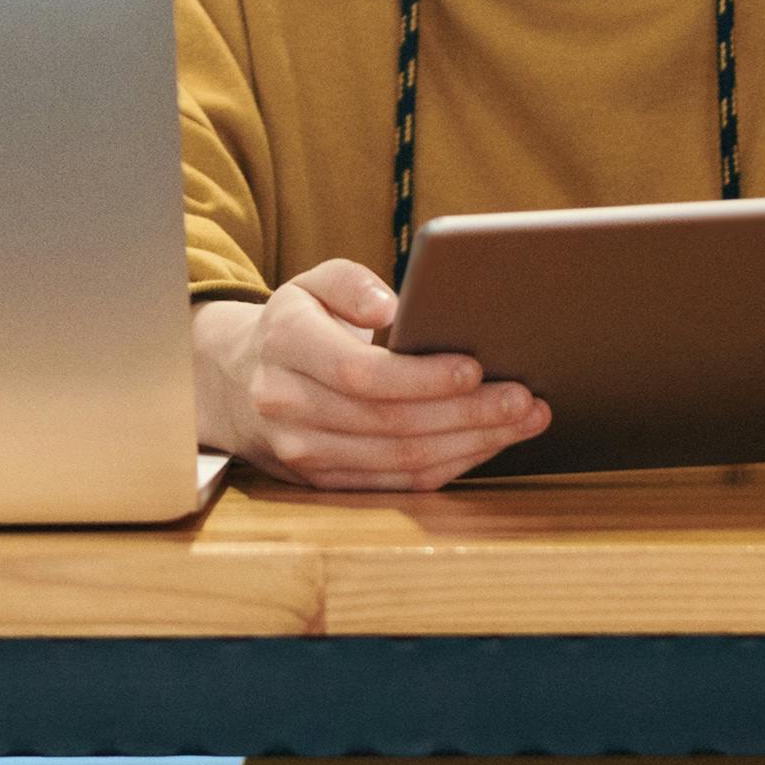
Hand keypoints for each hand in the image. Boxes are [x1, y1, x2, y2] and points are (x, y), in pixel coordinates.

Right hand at [195, 259, 552, 493]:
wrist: (239, 383)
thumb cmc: (297, 326)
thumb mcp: (310, 284)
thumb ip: (349, 282)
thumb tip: (390, 308)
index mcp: (284, 345)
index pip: (360, 374)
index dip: (422, 378)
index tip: (476, 367)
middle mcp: (287, 405)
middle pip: (391, 422)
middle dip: (468, 413)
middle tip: (525, 399)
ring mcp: (303, 453)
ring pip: (402, 458)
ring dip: (472, 443)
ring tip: (523, 420)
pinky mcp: (324, 483)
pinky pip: (400, 482)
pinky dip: (452, 465)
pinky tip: (488, 444)